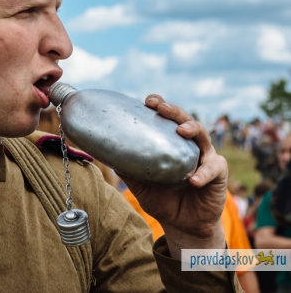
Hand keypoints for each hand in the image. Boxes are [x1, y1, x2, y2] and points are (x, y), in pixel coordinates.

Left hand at [119, 94, 227, 259]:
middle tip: (161, 108)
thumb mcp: (141, 185)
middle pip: (184, 120)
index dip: (159, 106)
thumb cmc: (162, 200)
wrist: (183, 225)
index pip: (165, 120)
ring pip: (203, 136)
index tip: (147, 101)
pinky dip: (203, 173)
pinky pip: (213, 169)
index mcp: (170, 143)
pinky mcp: (219, 173)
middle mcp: (189, 145)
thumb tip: (107, 155)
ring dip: (193, 129)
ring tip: (181, 130)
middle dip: (173, 111)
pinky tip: (193, 180)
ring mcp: (205, 157)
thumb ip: (129, 170)